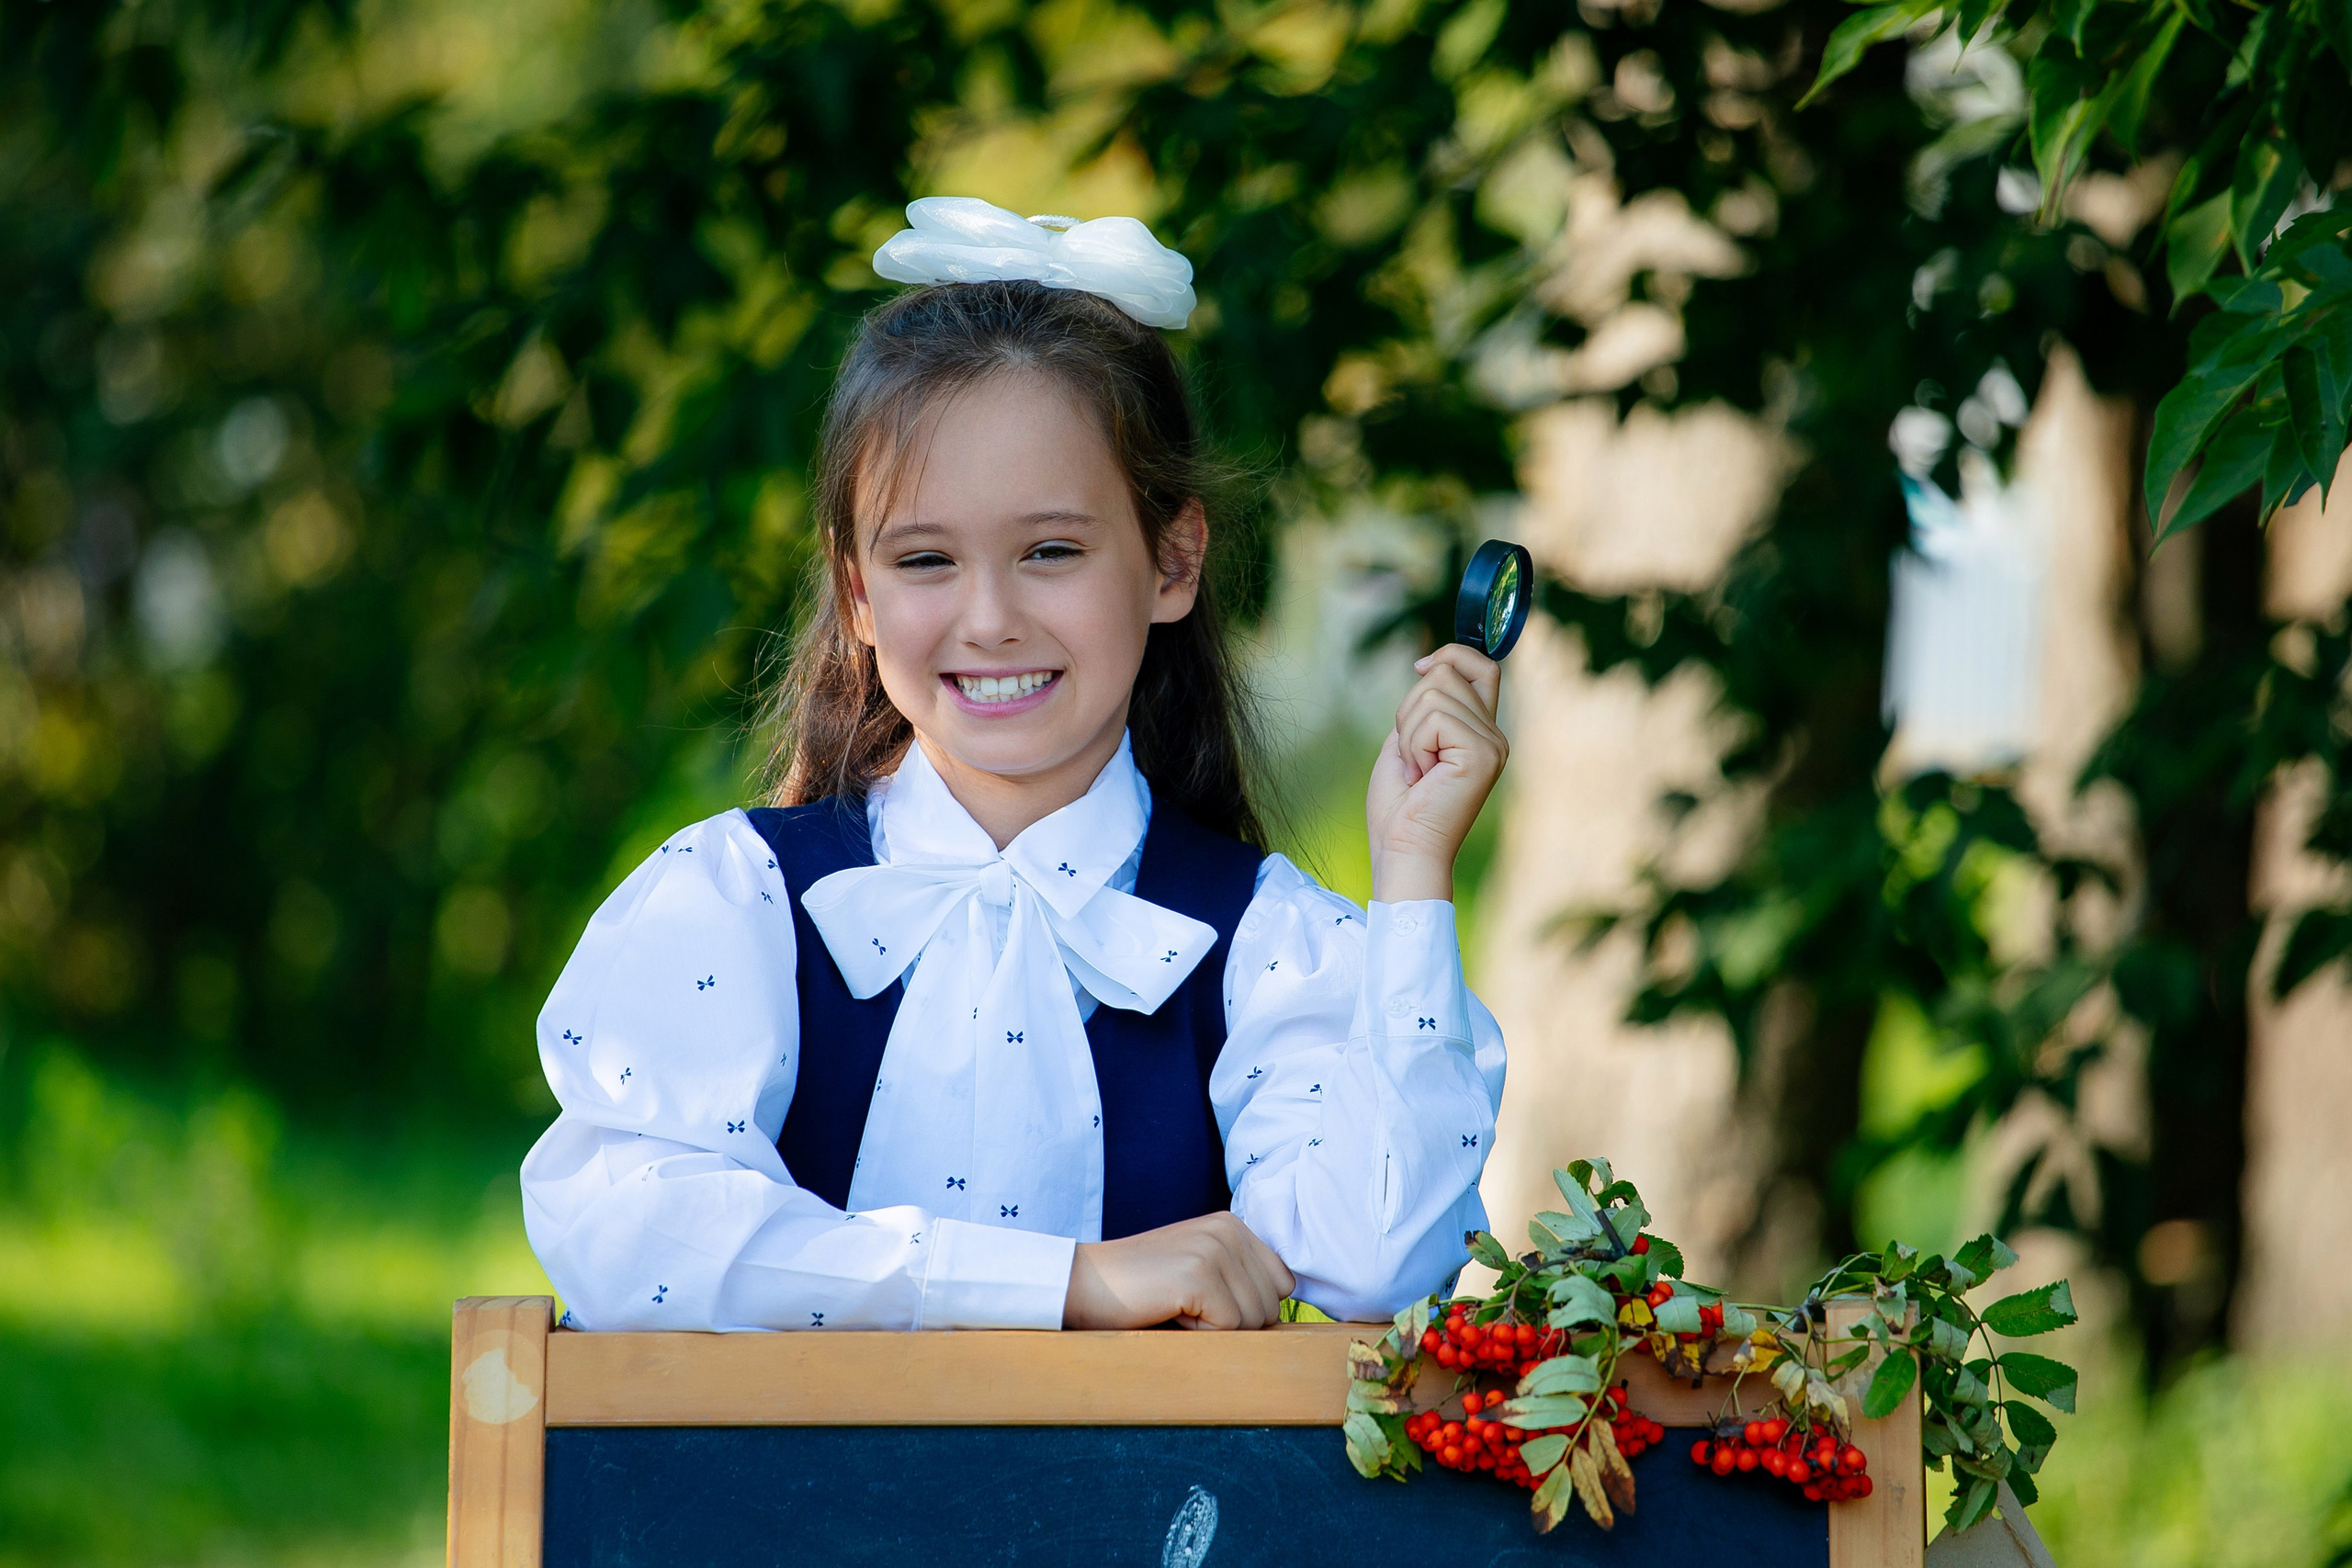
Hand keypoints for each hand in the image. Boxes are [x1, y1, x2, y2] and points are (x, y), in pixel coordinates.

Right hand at [1062, 1212, 1296, 1329]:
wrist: (1082, 1284)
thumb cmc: (1140, 1289)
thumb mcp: (1199, 1268)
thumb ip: (1239, 1276)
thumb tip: (1284, 1311)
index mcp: (1233, 1225)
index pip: (1283, 1283)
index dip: (1250, 1307)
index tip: (1208, 1303)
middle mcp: (1229, 1230)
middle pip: (1271, 1306)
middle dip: (1234, 1323)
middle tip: (1186, 1307)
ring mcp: (1214, 1250)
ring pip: (1254, 1321)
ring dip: (1217, 1330)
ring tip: (1177, 1308)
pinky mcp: (1198, 1275)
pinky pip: (1229, 1328)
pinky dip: (1201, 1335)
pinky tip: (1170, 1314)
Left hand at [1366, 642, 1507, 903]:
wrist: (1403, 850)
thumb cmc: (1399, 807)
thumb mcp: (1408, 741)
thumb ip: (1425, 707)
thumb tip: (1430, 664)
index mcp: (1480, 733)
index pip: (1482, 667)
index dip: (1451, 655)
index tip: (1419, 666)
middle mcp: (1494, 736)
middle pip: (1446, 674)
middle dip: (1410, 710)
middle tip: (1412, 758)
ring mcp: (1492, 744)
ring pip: (1435, 692)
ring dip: (1409, 732)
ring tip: (1417, 770)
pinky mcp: (1482, 753)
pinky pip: (1434, 717)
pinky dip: (1414, 744)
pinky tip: (1422, 775)